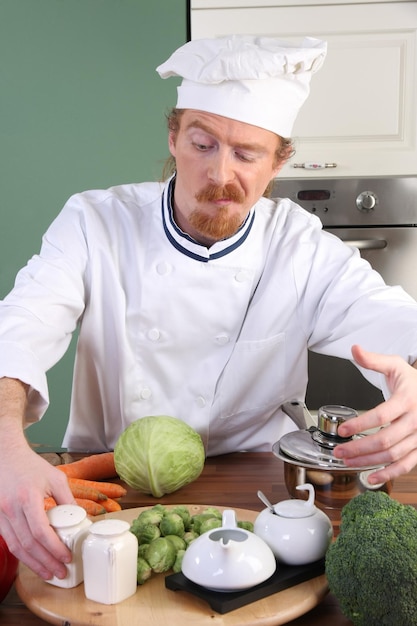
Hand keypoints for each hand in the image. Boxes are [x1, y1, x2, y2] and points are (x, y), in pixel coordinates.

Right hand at [0, 443, 75, 579]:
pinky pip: (10, 541)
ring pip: (17, 547)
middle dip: (45, 562)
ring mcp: (1, 514)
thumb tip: (80, 520)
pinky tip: (34, 560)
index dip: (54, 549)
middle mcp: (12, 508)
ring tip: (48, 572)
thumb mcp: (55, 478)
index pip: (41, 531)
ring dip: (33, 563)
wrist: (6, 457)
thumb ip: (67, 500)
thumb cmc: (31, 466)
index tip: (66, 557)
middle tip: (60, 572)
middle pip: (28, 545)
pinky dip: (22, 554)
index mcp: (28, 498)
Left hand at [333, 344, 416, 483]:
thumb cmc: (413, 381)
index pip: (381, 415)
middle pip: (385, 439)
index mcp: (407, 400)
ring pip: (393, 455)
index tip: (342, 430)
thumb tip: (354, 349)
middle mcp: (416, 420)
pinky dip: (389, 474)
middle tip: (339, 451)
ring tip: (348, 462)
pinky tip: (371, 478)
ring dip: (369, 462)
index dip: (360, 424)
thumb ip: (373, 360)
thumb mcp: (395, 365)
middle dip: (359, 448)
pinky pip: (406, 465)